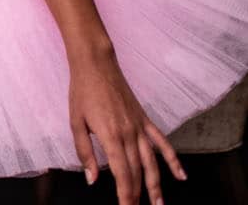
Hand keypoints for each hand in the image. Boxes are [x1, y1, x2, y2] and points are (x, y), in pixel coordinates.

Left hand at [68, 50, 184, 204]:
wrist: (96, 65)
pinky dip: (173, 160)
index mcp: (110, 136)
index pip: (122, 173)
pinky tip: (181, 175)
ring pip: (152, 162)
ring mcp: (140, 127)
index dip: (125, 193)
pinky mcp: (145, 120)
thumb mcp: (75, 122)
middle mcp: (129, 134)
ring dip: (156, 185)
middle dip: (137, 194)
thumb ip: (84, 152)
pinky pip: (162, 143)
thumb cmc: (82, 92)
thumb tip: (92, 178)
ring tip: (159, 204)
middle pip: (137, 171)